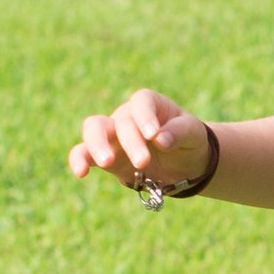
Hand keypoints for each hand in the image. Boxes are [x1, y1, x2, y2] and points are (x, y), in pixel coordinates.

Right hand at [69, 89, 214, 196]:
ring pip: (94, 130)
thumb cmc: (189, 140)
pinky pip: (84, 153)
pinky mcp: (105, 157)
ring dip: (98, 145)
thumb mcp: (193, 134)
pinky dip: (79, 160)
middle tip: (143, 162)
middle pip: (121, 121)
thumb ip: (179, 132)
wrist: (184, 164)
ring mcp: (113, 135)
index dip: (145, 116)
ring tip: (106, 162)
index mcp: (150, 104)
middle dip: (131, 141)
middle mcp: (128, 116)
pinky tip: (81, 172)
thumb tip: (161, 139)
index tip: (153, 135)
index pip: (141, 102)